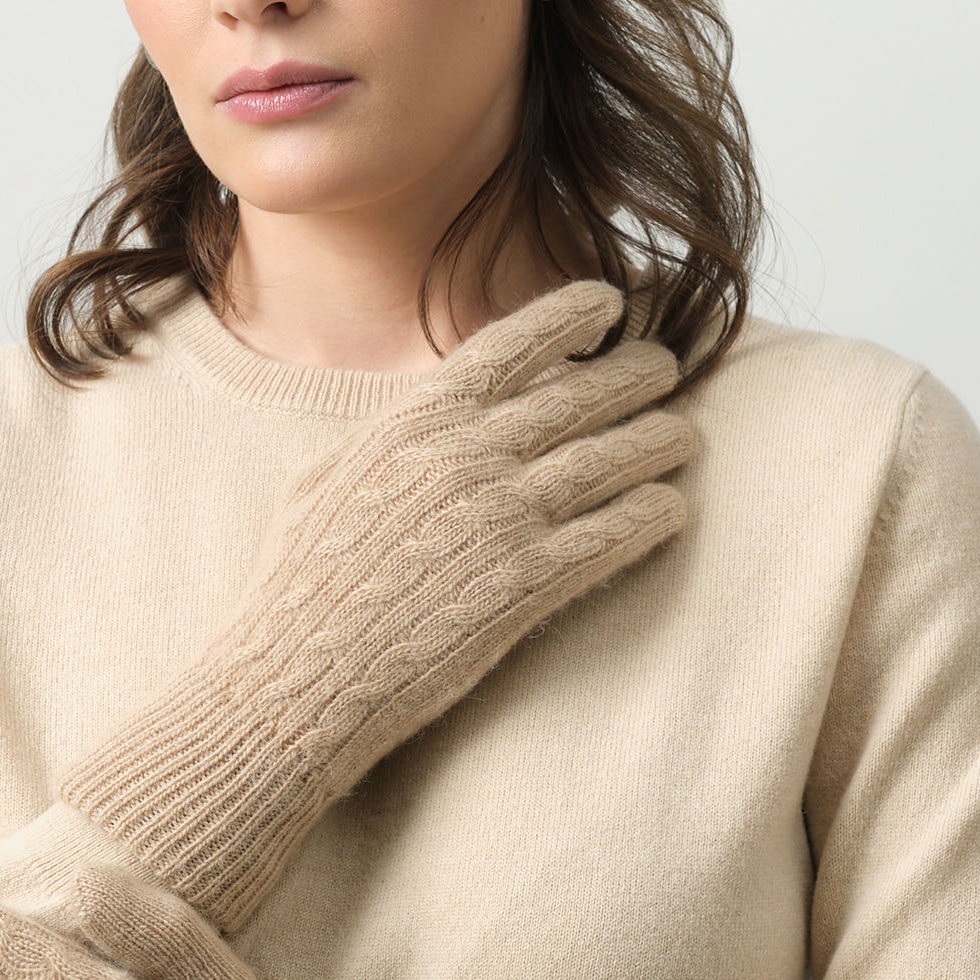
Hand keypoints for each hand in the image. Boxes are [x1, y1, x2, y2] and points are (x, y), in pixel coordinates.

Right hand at [61, 276, 693, 928]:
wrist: (295, 674)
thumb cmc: (297, 583)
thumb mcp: (325, 478)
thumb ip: (385, 437)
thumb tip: (423, 411)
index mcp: (413, 422)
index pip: (512, 344)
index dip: (570, 315)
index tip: (609, 304)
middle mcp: (464, 457)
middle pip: (579, 395)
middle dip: (634, 374)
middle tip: (665, 368)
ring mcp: (499, 519)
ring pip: (610, 460)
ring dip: (659, 442)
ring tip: (685, 436)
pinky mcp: (524, 585)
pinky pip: (612, 535)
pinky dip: (651, 515)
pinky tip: (672, 508)